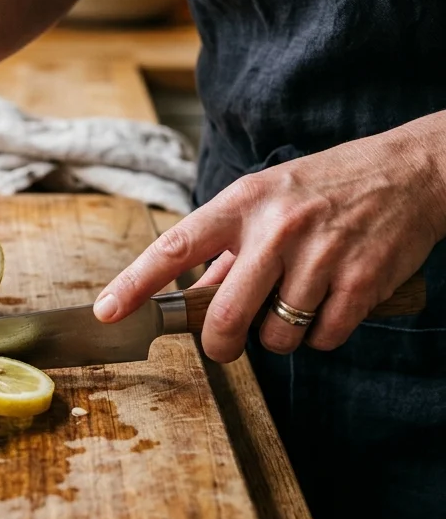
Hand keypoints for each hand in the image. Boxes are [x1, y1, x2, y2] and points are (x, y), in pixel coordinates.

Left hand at [92, 120, 445, 361]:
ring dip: (281, 337)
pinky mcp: (362, 280)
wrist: (411, 172)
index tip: (108, 311)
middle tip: (223, 347)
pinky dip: (322, 336)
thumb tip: (195, 293)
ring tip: (296, 305)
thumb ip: (228, 246)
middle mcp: (276, 228)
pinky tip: (330, 307)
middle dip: (220, 344)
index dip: (136, 284)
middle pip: (227, 314)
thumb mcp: (266, 199)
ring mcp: (321, 254)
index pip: (175, 247)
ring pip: (278, 334)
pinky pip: (324, 337)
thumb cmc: (326, 186)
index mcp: (241, 204)